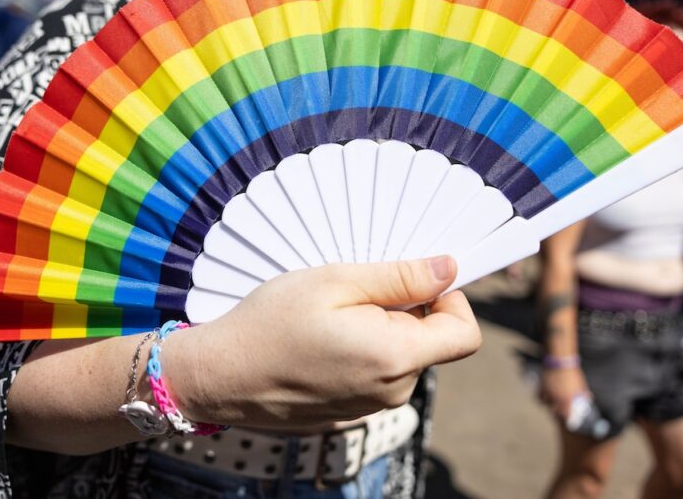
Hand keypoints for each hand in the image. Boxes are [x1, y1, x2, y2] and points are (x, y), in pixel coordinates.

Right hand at [163, 256, 481, 428]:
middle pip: (430, 342)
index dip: (451, 300)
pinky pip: (373, 374)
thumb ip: (400, 277)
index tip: (417, 280)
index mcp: (395, 357)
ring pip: (400, 357)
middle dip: (405, 310)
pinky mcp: (349, 412)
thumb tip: (448, 269)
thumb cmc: (270, 324)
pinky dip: (358, 351)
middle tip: (354, 291)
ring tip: (329, 317)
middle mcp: (391, 391)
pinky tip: (319, 341)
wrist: (218, 376)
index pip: (464, 334)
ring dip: (378, 329)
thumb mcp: (335, 281)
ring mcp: (369, 407)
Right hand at [540, 365, 587, 421]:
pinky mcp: (542, 386)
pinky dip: (541, 398)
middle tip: (561, 410)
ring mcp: (548, 392)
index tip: (569, 419)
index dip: (568, 418)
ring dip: (549, 405)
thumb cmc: (572, 372)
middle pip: (555, 411)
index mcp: (568, 399)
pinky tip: (544, 397)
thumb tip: (589, 397)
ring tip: (552, 404)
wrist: (560, 361)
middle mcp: (557, 398)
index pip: (567, 414)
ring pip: (546, 404)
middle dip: (558, 411)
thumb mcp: (580, 383)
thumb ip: (583, 392)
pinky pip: (539, 396)